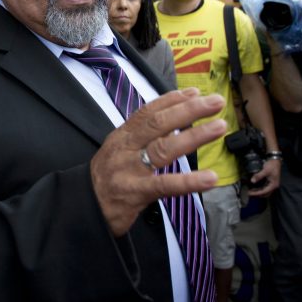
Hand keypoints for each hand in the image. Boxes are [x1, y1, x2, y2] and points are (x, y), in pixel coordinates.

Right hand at [90, 88, 226, 236]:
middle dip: (189, 110)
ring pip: (164, 148)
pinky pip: (165, 185)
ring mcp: (129, 169)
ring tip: (219, 127)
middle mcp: (125, 148)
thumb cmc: (106, 179)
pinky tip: (210, 178)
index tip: (195, 92)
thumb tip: (174, 123)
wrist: (82, 209)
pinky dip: (189, 181)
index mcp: (122, 136)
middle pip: (158, 123)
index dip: (172, 100)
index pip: (148, 112)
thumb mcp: (119, 151)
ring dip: (194, 136)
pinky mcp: (134, 193)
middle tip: (216, 102)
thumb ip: (143, 137)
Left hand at [248, 157, 280, 196]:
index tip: (249, 193)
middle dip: (257, 194)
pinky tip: (255, 187)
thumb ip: (258, 176)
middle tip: (249, 193)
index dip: (256, 193)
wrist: (276, 160)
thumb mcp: (265, 171)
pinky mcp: (271, 182)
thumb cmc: (272, 165)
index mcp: (273, 185)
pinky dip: (260, 189)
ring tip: (251, 190)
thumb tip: (252, 181)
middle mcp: (274, 186)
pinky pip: (265, 188)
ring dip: (258, 192)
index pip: (264, 192)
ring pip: (265, 191)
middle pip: (265, 194)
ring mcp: (272, 184)